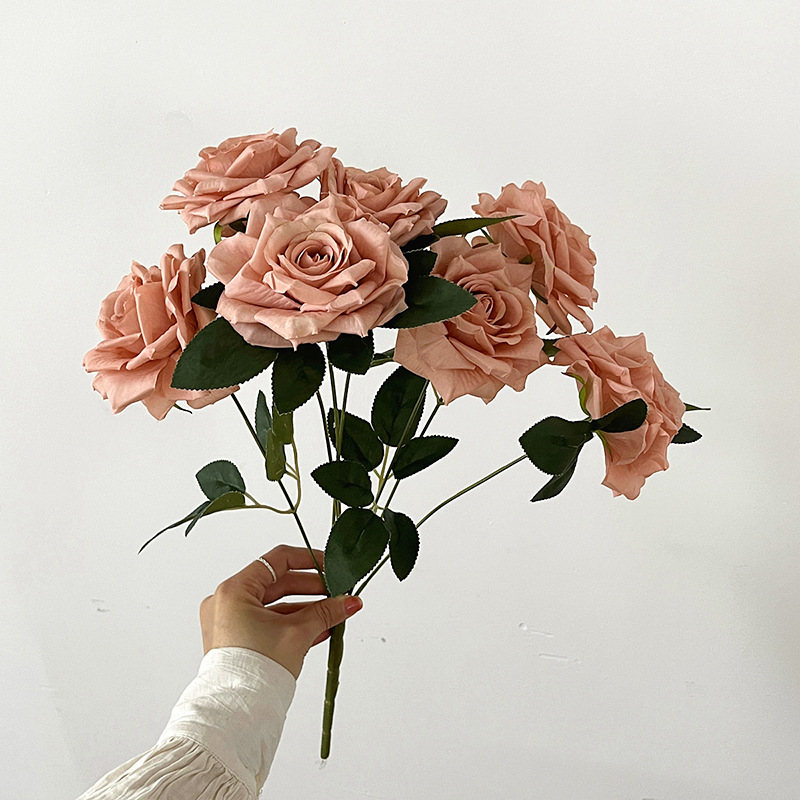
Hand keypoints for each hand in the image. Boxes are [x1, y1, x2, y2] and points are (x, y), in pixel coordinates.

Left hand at [199, 545, 362, 678]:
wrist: (237, 715)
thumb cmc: (255, 673)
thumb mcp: (297, 633)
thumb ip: (326, 612)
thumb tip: (350, 601)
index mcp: (234, 591)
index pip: (277, 560)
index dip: (309, 560)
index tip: (330, 565)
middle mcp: (227, 603)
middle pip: (277, 582)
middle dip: (312, 588)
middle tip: (338, 591)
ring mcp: (229, 622)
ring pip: (274, 604)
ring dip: (306, 608)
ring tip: (333, 612)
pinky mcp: (235, 640)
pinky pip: (267, 622)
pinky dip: (291, 622)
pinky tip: (319, 628)